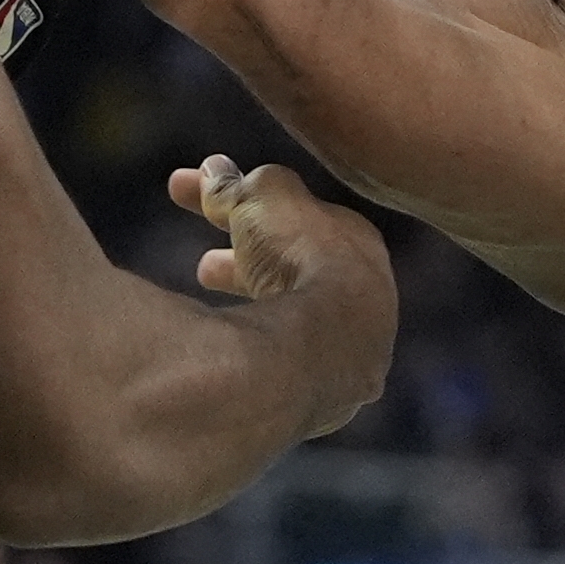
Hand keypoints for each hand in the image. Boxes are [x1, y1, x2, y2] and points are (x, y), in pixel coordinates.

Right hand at [171, 155, 394, 425]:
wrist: (325, 344)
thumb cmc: (301, 258)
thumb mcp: (262, 200)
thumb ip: (238, 186)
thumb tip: (213, 171)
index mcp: (357, 243)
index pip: (297, 215)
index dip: (245, 201)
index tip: (200, 193)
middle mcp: (364, 296)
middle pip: (294, 268)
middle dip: (246, 257)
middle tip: (203, 263)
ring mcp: (352, 348)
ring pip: (291, 313)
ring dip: (247, 292)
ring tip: (204, 283)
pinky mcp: (330, 392)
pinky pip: (287, 355)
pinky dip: (257, 341)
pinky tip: (235, 347)